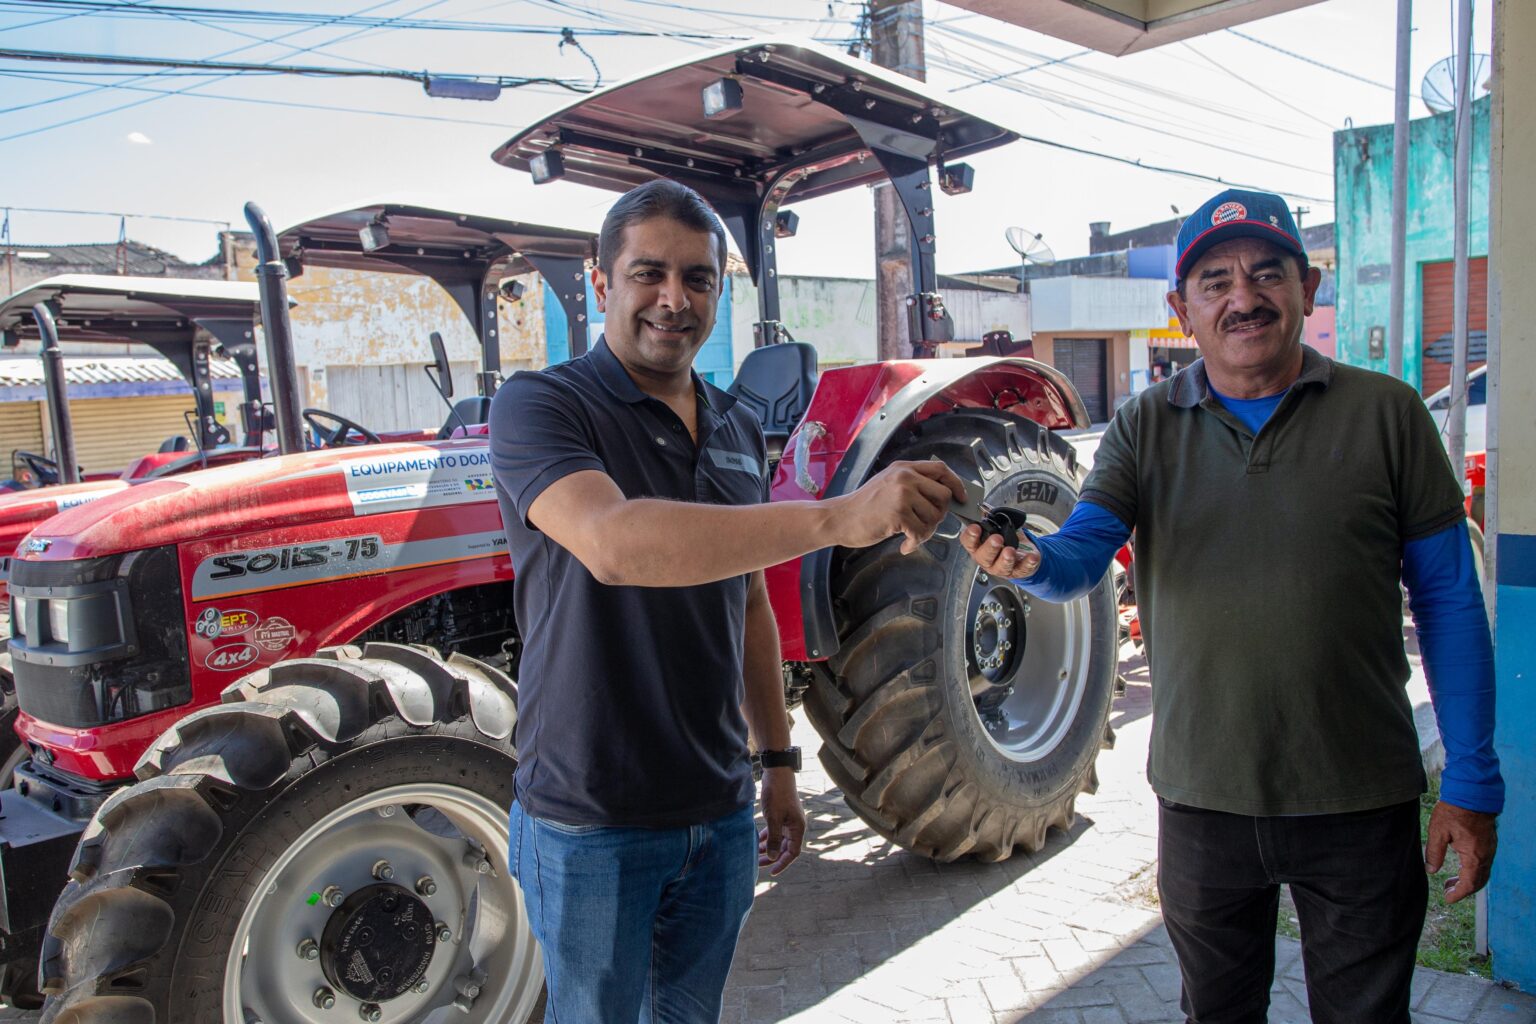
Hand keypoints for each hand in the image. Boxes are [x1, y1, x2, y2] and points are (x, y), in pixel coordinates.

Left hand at [757, 767, 805, 876]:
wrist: (777, 773)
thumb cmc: (777, 794)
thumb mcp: (773, 818)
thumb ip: (773, 838)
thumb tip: (772, 857)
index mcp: (798, 828)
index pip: (792, 853)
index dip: (783, 863)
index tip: (772, 872)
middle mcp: (795, 826)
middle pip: (785, 848)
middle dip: (773, 857)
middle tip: (758, 865)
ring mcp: (789, 820)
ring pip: (780, 840)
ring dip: (769, 848)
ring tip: (756, 855)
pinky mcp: (782, 815)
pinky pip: (776, 831)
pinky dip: (768, 837)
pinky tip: (759, 841)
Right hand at [828, 460, 967, 553]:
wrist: (840, 518)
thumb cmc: (864, 507)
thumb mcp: (888, 484)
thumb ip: (912, 485)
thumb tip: (944, 497)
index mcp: (904, 468)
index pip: (941, 469)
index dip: (956, 484)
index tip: (961, 498)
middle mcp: (905, 477)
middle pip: (944, 494)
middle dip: (940, 514)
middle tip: (926, 524)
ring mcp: (902, 494)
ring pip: (935, 516)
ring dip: (926, 532)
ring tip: (911, 536)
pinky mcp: (898, 513)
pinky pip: (921, 532)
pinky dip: (915, 543)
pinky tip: (905, 546)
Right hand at [959, 522, 1040, 578]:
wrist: (1022, 552)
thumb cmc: (1005, 539)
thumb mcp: (996, 526)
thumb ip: (990, 518)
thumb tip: (984, 507)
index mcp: (978, 547)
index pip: (969, 542)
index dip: (970, 536)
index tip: (975, 527)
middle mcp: (986, 559)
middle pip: (984, 556)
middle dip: (990, 547)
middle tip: (996, 539)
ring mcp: (1001, 568)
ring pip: (1001, 567)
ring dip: (1005, 559)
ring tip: (1010, 551)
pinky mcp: (1018, 571)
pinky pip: (1022, 569)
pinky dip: (1028, 563)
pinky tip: (1031, 556)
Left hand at [1425, 800, 1496, 903]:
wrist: (1472, 793)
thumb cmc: (1454, 811)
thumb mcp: (1437, 832)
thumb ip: (1434, 853)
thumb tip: (1431, 870)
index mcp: (1473, 856)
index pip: (1469, 884)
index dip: (1458, 894)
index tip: (1447, 899)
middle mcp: (1485, 856)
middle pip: (1478, 882)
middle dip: (1463, 890)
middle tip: (1447, 892)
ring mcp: (1489, 850)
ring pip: (1482, 874)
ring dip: (1468, 881)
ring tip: (1450, 882)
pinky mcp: (1489, 844)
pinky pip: (1483, 864)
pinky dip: (1473, 871)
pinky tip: (1460, 868)